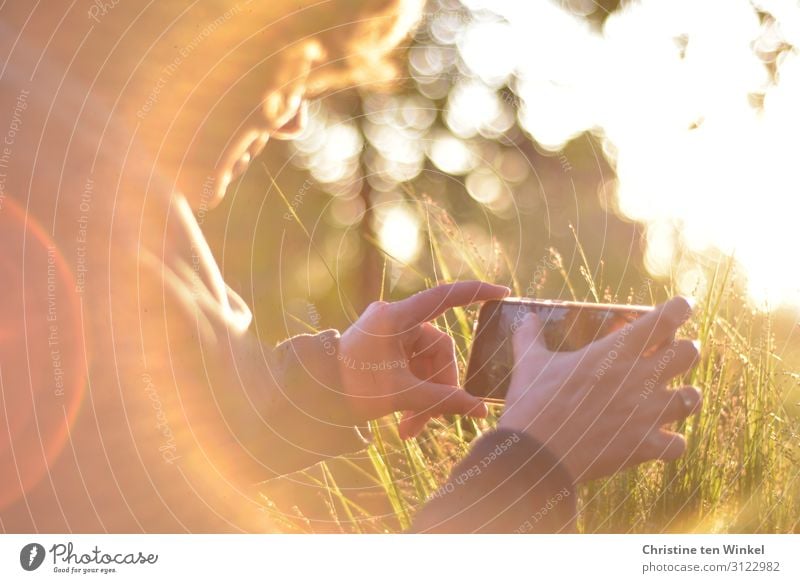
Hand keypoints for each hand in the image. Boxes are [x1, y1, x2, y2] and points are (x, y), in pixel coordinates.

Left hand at [338, 281, 509, 437]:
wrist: (313, 397)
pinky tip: (405, 421)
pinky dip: (413, 392)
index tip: (503, 292)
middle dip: (438, 387)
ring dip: (424, 397)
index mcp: (396, 318)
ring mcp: (389, 333)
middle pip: (438, 349)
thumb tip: (481, 411)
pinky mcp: (385, 346)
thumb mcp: (402, 395)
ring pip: (426, 363)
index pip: (445, 297)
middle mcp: (394, 319)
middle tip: (432, 420)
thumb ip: (444, 400)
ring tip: (410, 429)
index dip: (476, 293)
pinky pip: (412, 366)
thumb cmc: (352, 390)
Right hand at [499, 297, 701, 482]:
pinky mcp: (645, 446)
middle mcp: (640, 377)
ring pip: (692, 399)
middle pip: (690, 354)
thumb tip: (528, 317)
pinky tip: (661, 441)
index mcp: (615, 351)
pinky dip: (671, 443)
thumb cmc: (533, 401)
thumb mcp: (529, 362)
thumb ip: (531, 336)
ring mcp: (647, 413)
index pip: (665, 318)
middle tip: (676, 355)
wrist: (535, 452)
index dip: (679, 309)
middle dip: (687, 352)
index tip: (681, 307)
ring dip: (685, 397)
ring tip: (676, 398)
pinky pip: (678, 445)